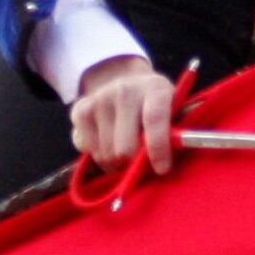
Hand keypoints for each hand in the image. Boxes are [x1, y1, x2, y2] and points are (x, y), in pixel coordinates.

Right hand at [70, 55, 177, 175]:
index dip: (157, 149)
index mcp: (154, 89)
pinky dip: (97, 155)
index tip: (161, 170)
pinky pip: (85, 149)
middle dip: (132, 163)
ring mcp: (99, 99)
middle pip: (124, 147)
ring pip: (105, 154)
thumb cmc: (156, 108)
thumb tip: (163, 167)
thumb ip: (174, 135)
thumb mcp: (175, 113)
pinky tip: (107, 143)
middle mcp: (124, 90)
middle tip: (139, 162)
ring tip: (125, 153)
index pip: (154, 119)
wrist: (127, 84)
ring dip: (115, 163)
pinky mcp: (80, 110)